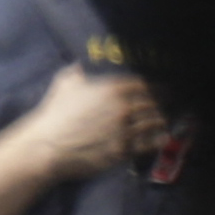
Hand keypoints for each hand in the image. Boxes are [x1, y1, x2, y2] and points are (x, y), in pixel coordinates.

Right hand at [39, 69, 155, 173]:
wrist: (48, 146)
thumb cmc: (55, 114)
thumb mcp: (65, 83)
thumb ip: (77, 71)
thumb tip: (81, 64)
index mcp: (112, 88)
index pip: (143, 84)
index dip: (154, 86)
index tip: (159, 88)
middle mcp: (124, 107)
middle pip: (152, 102)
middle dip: (161, 103)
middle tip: (166, 104)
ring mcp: (125, 130)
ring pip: (153, 122)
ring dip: (161, 121)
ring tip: (163, 121)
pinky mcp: (123, 151)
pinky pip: (148, 144)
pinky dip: (158, 140)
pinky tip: (162, 138)